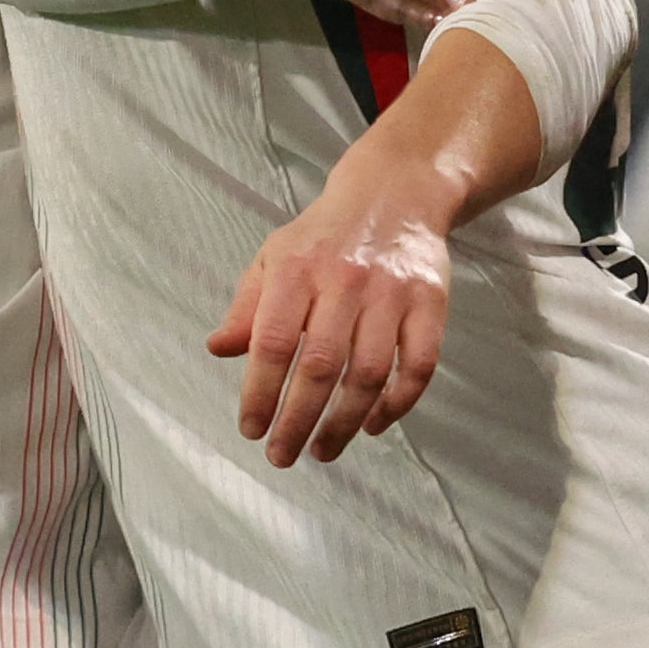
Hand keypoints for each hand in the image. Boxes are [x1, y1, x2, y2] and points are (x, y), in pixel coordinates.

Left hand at [207, 149, 458, 466]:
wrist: (395, 193)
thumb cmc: (325, 236)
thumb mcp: (273, 258)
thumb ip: (246, 306)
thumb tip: (218, 349)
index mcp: (296, 269)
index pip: (272, 341)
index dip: (259, 392)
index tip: (251, 429)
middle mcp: (344, 281)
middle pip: (320, 365)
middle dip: (298, 420)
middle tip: (283, 455)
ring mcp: (391, 293)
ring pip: (369, 373)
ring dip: (345, 422)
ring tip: (324, 450)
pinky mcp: (430, 302)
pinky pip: (419, 365)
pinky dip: (398, 403)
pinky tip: (375, 424)